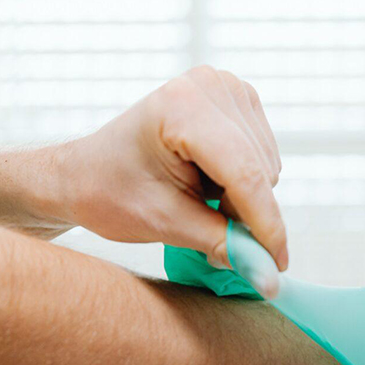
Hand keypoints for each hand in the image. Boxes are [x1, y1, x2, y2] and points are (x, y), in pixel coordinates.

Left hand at [51, 66, 286, 296]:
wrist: (88, 171)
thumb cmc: (110, 192)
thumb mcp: (164, 223)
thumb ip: (222, 244)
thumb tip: (270, 278)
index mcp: (182, 107)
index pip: (244, 174)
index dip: (266, 226)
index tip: (277, 267)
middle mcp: (211, 86)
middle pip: (260, 171)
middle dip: (245, 212)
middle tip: (205, 228)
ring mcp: (227, 87)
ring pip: (267, 166)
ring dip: (245, 197)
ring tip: (199, 198)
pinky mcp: (238, 99)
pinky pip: (264, 156)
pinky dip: (245, 181)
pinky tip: (210, 181)